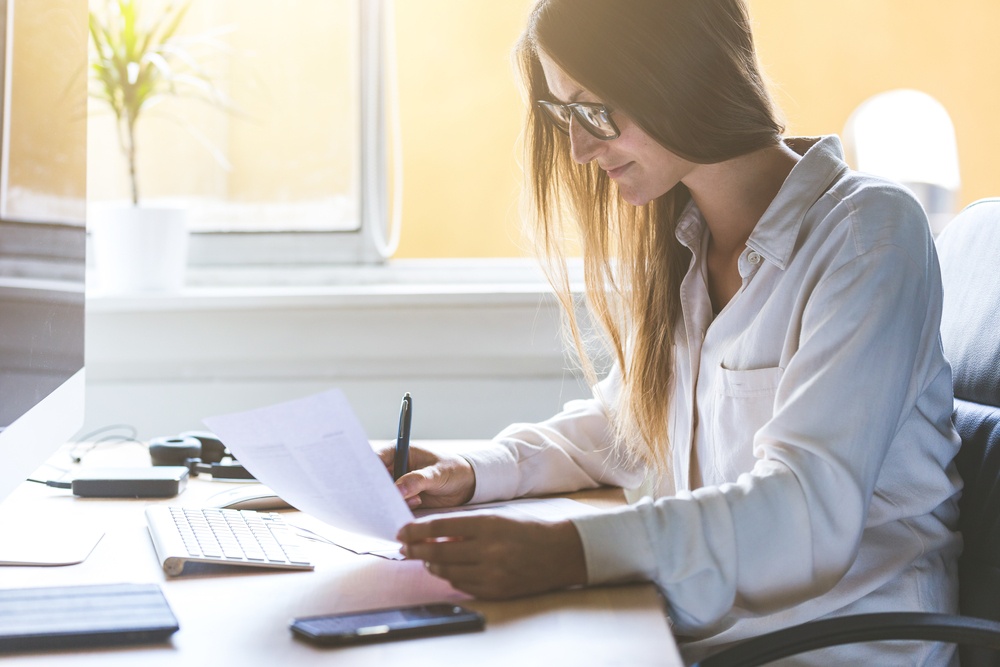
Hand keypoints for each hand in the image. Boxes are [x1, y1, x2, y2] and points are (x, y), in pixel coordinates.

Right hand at [375, 442, 476, 508]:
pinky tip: (414, 507)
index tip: (368, 484)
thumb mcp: (436, 474)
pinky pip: (394, 506)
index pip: (376, 459)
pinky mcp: (403, 500)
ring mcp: (398, 485)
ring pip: (384, 495)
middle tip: (385, 499)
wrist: (466, 486)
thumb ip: (417, 480)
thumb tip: (397, 490)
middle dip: (378, 490)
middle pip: (375, 480)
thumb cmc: (452, 471)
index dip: (368, 470)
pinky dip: (398, 509)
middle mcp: (395, 468)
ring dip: (391, 501)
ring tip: (413, 501)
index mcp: (399, 452)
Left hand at [397, 513, 586, 598]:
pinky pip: (461, 584)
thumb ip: (466, 526)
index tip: (402, 532)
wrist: (559, 553)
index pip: (440, 527)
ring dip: (432, 564)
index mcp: (487, 524)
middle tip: (404, 548)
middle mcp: (487, 549)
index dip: (417, 530)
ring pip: (447, 570)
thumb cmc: (526, 531)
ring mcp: (491, 572)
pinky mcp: (494, 590)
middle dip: (415, 549)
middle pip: (438, 551)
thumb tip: (434, 535)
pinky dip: (451, 576)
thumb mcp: (497, 518)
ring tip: (427, 559)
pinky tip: (448, 570)